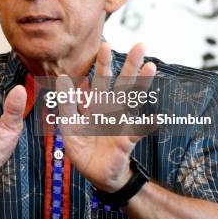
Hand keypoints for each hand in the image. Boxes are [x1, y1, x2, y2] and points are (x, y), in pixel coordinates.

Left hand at [58, 42, 155, 191]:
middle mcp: (112, 110)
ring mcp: (121, 124)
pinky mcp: (125, 141)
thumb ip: (67, 104)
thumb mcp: (69, 126)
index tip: (106, 44)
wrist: (96, 174)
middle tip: (140, 45)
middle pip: (122, 84)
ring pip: (133, 101)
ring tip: (151, 66)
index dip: (103, 63)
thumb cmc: (84, 148)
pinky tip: (154, 120)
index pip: (101, 80)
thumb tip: (63, 79)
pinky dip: (145, 127)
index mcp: (97, 105)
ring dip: (141, 84)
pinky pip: (136, 133)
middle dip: (130, 65)